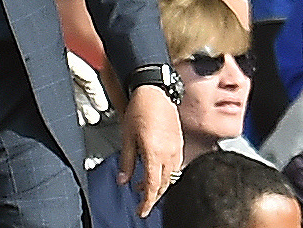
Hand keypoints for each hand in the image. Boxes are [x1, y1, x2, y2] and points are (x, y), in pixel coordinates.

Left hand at [117, 85, 182, 217]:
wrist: (155, 92)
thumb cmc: (140, 110)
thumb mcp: (127, 137)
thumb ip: (126, 161)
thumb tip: (122, 180)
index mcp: (155, 154)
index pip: (153, 186)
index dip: (147, 202)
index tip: (141, 210)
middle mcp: (169, 154)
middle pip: (164, 185)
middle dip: (153, 196)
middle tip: (142, 202)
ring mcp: (176, 149)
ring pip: (171, 177)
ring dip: (159, 185)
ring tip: (145, 186)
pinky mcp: (179, 144)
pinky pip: (175, 166)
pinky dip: (166, 173)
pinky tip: (156, 170)